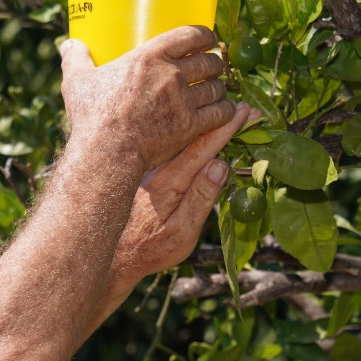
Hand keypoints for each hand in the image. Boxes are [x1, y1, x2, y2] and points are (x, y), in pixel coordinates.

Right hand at [60, 26, 233, 172]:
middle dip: (214, 64)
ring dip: (219, 88)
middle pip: (208, 62)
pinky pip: (219, 113)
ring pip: (216, 87)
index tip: (209, 39)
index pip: (190, 35)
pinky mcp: (190, 126)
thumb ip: (76, 59)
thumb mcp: (78, 81)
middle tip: (212, 69)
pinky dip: (226, 111)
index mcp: (150, 56)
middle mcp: (172, 74)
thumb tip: (68, 44)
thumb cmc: (92, 116)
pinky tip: (225, 111)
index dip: (205, 35)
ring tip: (217, 90)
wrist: (107, 151)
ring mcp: (183, 100)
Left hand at [114, 102, 253, 278]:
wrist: (114, 256)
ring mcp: (151, 168)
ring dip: (204, 123)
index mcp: (169, 181)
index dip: (227, 128)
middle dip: (221, 119)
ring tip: (226, 108)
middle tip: (247, 105)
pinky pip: (172, 147)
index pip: (205, 147)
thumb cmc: (150, 249)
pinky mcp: (146, 172)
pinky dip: (190, 134)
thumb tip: (221, 164)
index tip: (247, 111)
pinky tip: (199, 127)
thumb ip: (201, 198)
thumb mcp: (181, 232)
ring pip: (181, 138)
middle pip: (194, 135)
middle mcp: (158, 168)